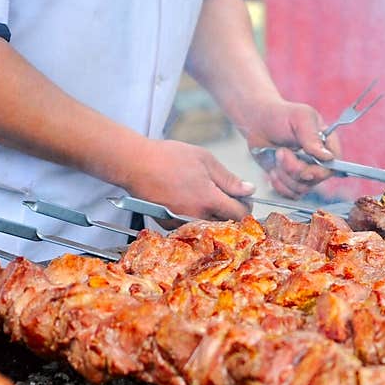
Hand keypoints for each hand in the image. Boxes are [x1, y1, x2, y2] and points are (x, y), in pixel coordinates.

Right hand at [126, 139, 253, 220]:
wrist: (135, 165)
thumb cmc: (168, 158)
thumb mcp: (205, 160)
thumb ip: (229, 178)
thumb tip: (249, 190)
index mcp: (209, 199)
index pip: (239, 214)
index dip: (245, 207)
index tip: (243, 199)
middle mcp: (197, 216)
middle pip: (226, 224)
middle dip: (231, 212)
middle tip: (225, 196)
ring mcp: (182, 223)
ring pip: (209, 227)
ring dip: (214, 216)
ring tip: (205, 197)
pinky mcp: (169, 225)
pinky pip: (191, 226)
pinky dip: (195, 217)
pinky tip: (189, 201)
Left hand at [242, 100, 341, 198]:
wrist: (257, 123)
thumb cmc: (280, 116)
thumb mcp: (299, 118)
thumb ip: (312, 137)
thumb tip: (327, 157)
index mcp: (326, 143)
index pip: (334, 165)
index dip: (320, 170)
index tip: (304, 165)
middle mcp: (318, 160)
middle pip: (315, 179)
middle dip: (294, 169)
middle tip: (281, 152)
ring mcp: (305, 172)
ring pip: (301, 188)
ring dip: (284, 175)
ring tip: (276, 156)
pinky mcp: (291, 180)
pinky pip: (290, 194)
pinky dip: (279, 184)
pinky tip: (273, 169)